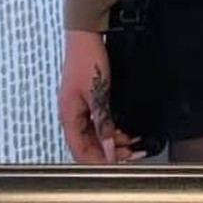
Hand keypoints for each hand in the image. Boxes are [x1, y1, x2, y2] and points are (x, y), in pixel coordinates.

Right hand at [57, 30, 146, 164]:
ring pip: (97, 136)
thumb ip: (103, 124)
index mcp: (69, 118)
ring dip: (114, 142)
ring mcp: (81, 109)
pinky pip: (100, 123)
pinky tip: (126, 131)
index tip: (118, 166)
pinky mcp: (89, 101)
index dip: (99, 163)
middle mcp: (73, 117)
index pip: (81, 152)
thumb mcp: (98, 94)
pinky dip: (112, 129)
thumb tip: (109, 150)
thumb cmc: (87, 61)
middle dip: (111, 153)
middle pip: (90, 146)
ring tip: (134, 144)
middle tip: (133, 154)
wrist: (86, 35)